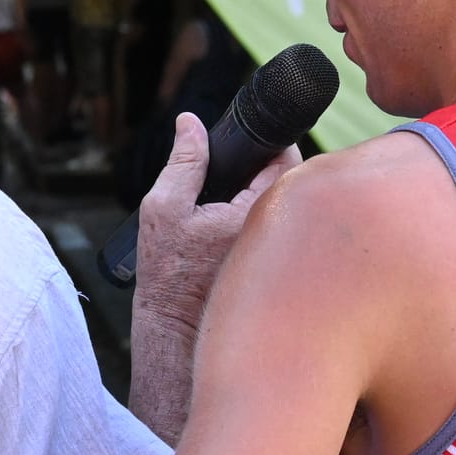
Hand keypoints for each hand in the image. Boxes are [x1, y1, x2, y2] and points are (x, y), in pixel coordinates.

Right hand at [133, 111, 300, 338]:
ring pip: (289, 209)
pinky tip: (237, 230)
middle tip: (239, 171)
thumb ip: (182, 161)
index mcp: (256, 214)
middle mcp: (280, 236)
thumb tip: (189, 122)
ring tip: (233, 202)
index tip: (255, 139)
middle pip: (291, 183)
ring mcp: (284, 255)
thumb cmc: (168, 274)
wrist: (175, 331)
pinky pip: (283, 232)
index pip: (286, 161)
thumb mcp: (164, 207)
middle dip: (270, 169)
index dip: (273, 142)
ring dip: (269, 196)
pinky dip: (266, 222)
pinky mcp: (279, 270)